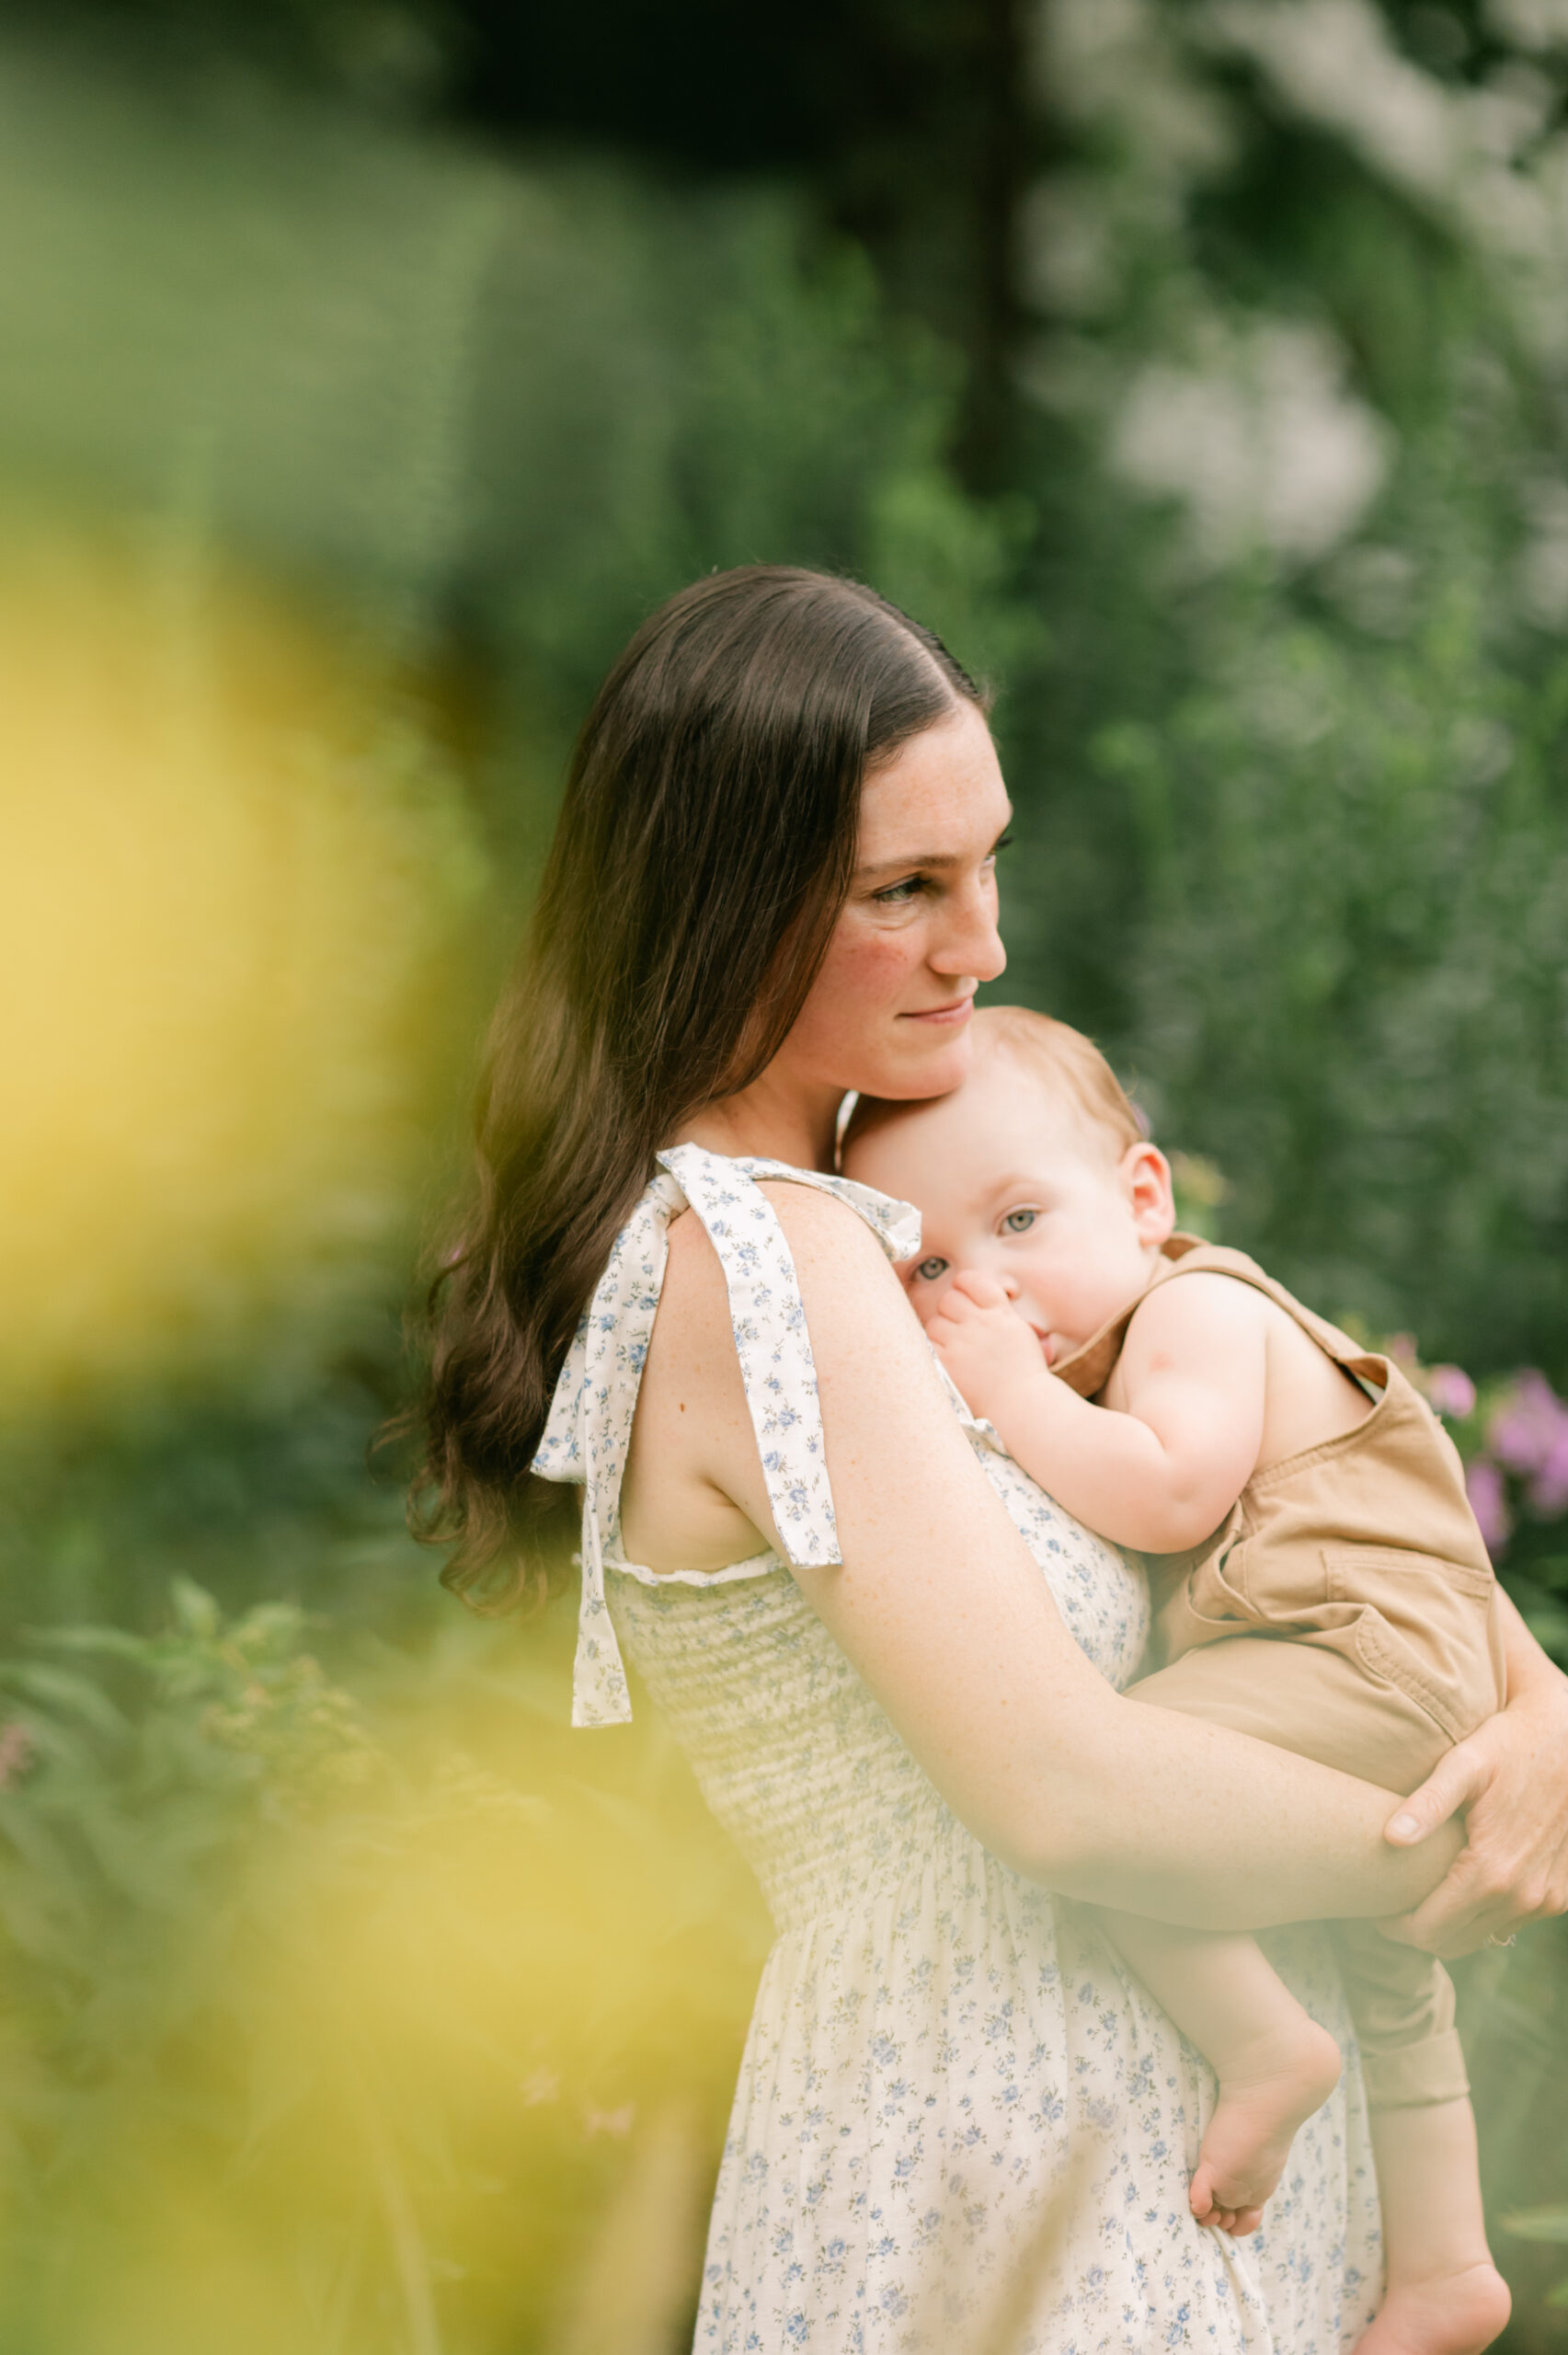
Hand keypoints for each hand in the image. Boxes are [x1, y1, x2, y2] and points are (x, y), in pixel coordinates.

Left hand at [924, 1271, 1049, 1426]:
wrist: (1022, 1405)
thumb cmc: (1023, 1372)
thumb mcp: (1020, 1332)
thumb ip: (999, 1311)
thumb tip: (978, 1295)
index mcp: (1001, 1313)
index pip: (972, 1280)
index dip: (963, 1285)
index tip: (964, 1296)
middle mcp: (981, 1323)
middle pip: (949, 1299)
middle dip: (951, 1311)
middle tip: (959, 1328)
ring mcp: (962, 1342)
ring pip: (934, 1321)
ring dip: (941, 1333)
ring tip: (954, 1349)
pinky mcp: (947, 1363)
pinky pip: (927, 1343)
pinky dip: (934, 1350)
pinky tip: (947, 1361)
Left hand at [1378, 1668, 1567, 1957]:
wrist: (1567, 1739)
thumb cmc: (1509, 1746)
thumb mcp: (1463, 1765)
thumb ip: (1427, 1804)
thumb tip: (1390, 1838)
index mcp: (1492, 1871)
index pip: (1431, 1929)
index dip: (1396, 1927)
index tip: (1375, 1912)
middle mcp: (1524, 1896)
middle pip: (1455, 1942)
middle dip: (1418, 1932)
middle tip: (1392, 1906)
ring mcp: (1547, 1900)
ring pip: (1485, 1937)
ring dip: (1452, 1927)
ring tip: (1423, 1897)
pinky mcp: (1561, 1895)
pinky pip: (1513, 1923)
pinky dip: (1484, 1917)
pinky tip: (1463, 1889)